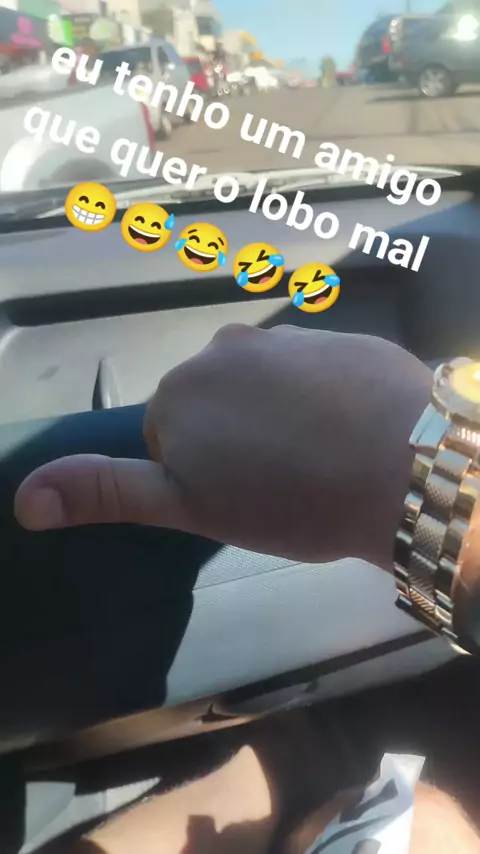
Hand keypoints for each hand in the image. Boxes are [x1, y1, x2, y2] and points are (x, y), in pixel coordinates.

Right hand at [14, 325, 431, 569]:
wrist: (405, 467)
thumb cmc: (290, 499)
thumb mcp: (189, 506)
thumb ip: (107, 491)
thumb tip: (23, 499)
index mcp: (181, 392)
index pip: (171, 435)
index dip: (204, 473)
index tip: (242, 496)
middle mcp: (224, 351)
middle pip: (215, 404)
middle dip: (236, 440)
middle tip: (281, 482)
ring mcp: (286, 338)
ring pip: (265, 387)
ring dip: (280, 419)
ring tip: (319, 461)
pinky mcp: (339, 337)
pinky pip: (312, 373)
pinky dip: (322, 398)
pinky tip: (351, 432)